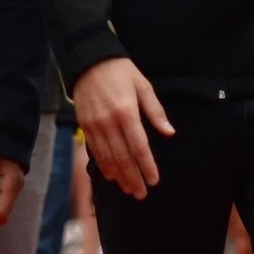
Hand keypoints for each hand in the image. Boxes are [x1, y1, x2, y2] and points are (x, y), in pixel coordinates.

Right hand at [73, 57, 174, 199]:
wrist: (88, 60)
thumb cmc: (120, 71)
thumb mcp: (143, 85)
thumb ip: (155, 111)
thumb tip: (169, 132)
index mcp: (126, 112)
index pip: (139, 147)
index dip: (146, 166)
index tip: (154, 180)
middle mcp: (109, 122)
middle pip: (122, 157)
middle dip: (133, 178)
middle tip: (141, 193)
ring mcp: (94, 125)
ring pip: (107, 158)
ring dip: (119, 176)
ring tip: (129, 189)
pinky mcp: (84, 125)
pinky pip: (94, 150)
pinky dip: (103, 165)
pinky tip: (110, 175)